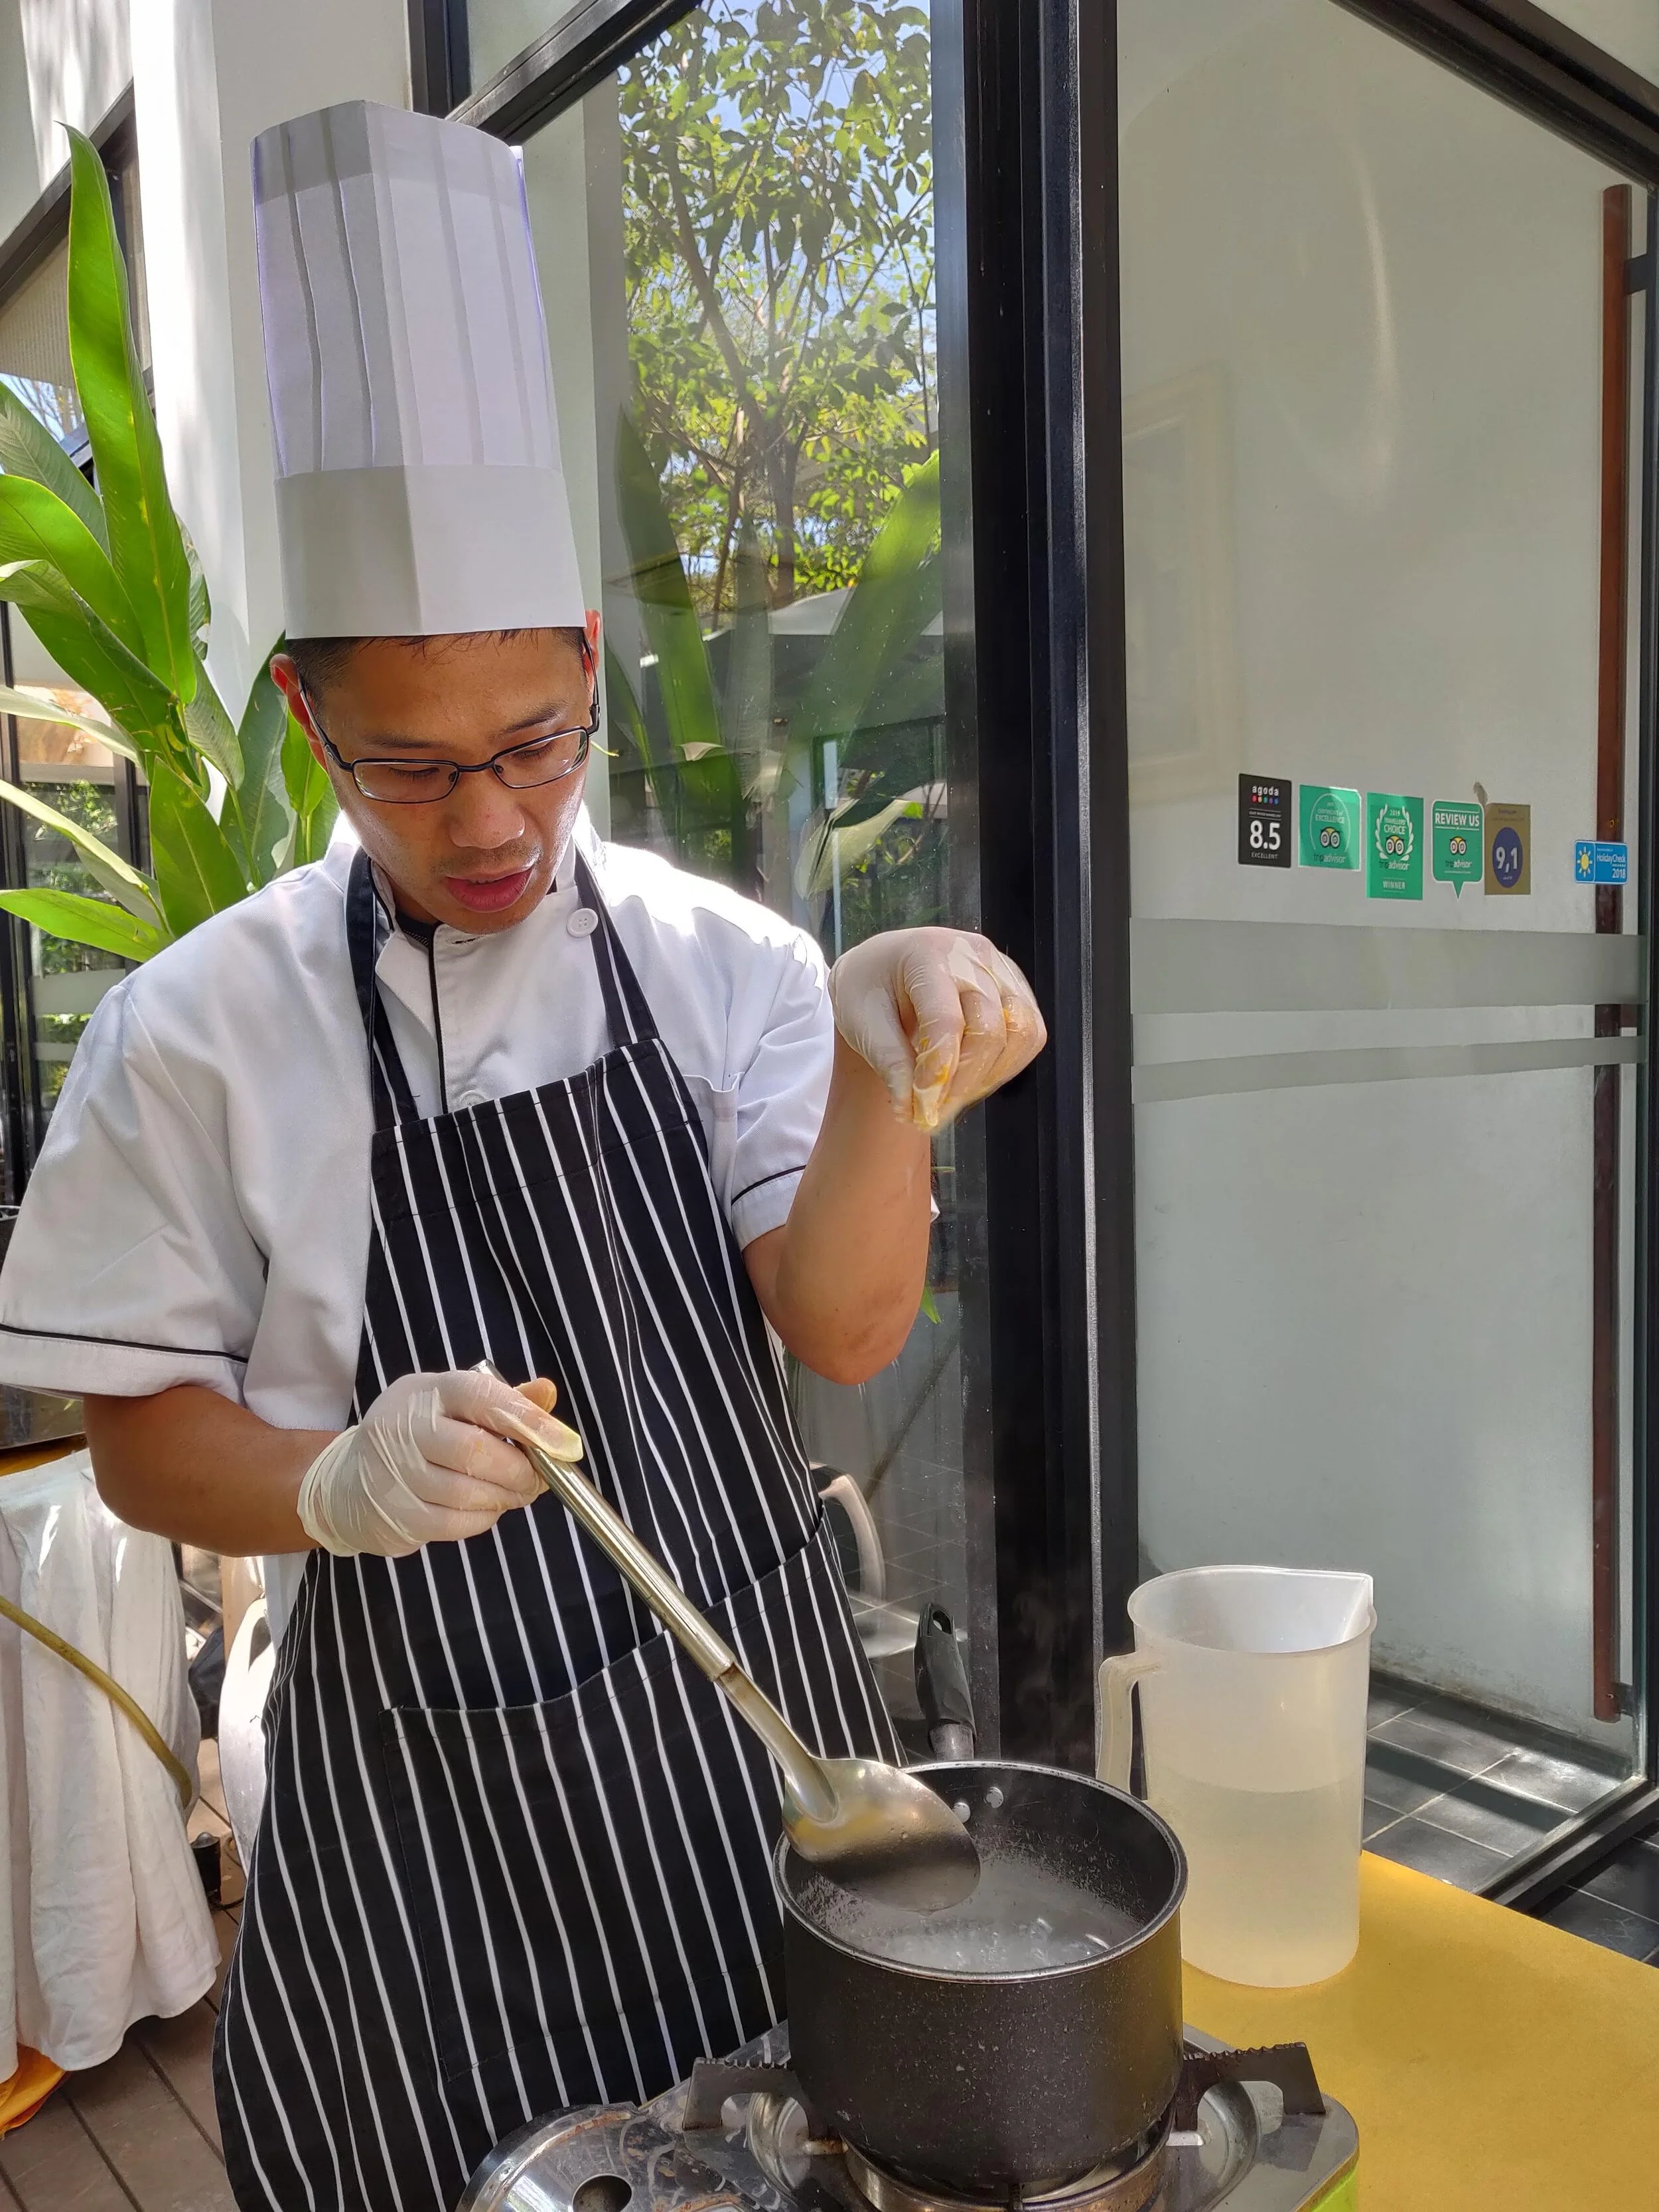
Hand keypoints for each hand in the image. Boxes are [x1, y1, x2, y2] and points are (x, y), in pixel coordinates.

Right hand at [297, 1368, 582, 1557]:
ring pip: (467, 1492)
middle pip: (475, 1451)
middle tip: (540, 1479)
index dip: (528, 1420)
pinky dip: (482, 1519)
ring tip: (515, 1493)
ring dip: (504, 1497)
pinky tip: (485, 1508)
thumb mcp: (456, 1405)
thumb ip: (505, 1400)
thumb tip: (548, 1392)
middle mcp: (402, 1426)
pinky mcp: (395, 1514)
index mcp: (426, 1390)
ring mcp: (393, 1473)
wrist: (349, 1481)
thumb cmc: (420, 1437)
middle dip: (520, 1470)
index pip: (480, 1396)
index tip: (565, 1444)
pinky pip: (454, 1523)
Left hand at [828, 928, 1045, 1130]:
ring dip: (990, 1076)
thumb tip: (911, 1108)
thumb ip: (888, 1062)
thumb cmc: (868, 988)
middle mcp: (972, 954)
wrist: (882, 966)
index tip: (921, 1105)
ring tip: (953, 1098)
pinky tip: (973, 1078)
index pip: (946, 1020)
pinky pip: (1029, 1032)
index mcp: (927, 953)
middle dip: (964, 1081)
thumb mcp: (859, 1021)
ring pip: (1021, 1032)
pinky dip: (1006, 1065)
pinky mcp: (1014, 985)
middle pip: (989, 1028)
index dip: (938, 1070)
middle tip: (935, 1113)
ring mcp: (999, 967)